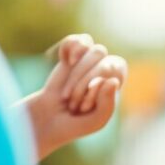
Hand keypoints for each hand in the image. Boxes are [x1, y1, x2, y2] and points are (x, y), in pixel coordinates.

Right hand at [23, 34, 126, 160]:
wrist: (48, 120)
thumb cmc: (75, 123)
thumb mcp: (94, 122)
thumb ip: (107, 106)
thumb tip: (113, 81)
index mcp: (115, 87)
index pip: (116, 71)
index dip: (98, 85)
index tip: (83, 107)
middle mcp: (106, 73)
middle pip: (105, 61)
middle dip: (85, 82)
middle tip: (72, 103)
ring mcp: (90, 63)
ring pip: (96, 50)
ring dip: (78, 71)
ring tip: (66, 89)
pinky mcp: (72, 57)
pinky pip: (81, 40)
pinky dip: (72, 46)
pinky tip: (65, 60)